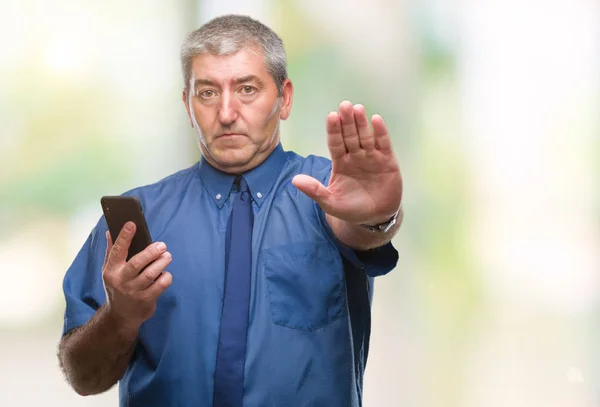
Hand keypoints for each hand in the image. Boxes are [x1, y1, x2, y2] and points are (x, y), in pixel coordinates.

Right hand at [101, 222, 172, 331]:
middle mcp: (121, 280)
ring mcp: (133, 291)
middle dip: (151, 252)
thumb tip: (110, 231)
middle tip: (162, 245)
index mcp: (111, 270)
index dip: (125, 237)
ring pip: (150, 274)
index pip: (117, 251)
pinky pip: (160, 286)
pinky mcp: (146, 299)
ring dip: (161, 262)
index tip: (132, 224)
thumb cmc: (117, 287)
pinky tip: (166, 273)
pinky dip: (166, 277)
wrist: (120, 316)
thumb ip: (111, 251)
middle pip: (137, 263)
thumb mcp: (109, 271)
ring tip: (167, 256)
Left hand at [292, 101, 402, 224]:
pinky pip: (383, 144)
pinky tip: (376, 120)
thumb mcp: (330, 203)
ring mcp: (371, 156)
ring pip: (365, 136)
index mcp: (340, 162)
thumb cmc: (351, 209)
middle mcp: (355, 156)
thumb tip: (295, 180)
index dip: (334, 130)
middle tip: (344, 105)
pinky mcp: (387, 160)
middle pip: (350, 135)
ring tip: (358, 109)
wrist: (376, 217)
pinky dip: (380, 132)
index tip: (331, 117)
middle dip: (347, 121)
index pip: (335, 143)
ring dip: (362, 123)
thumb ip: (315, 191)